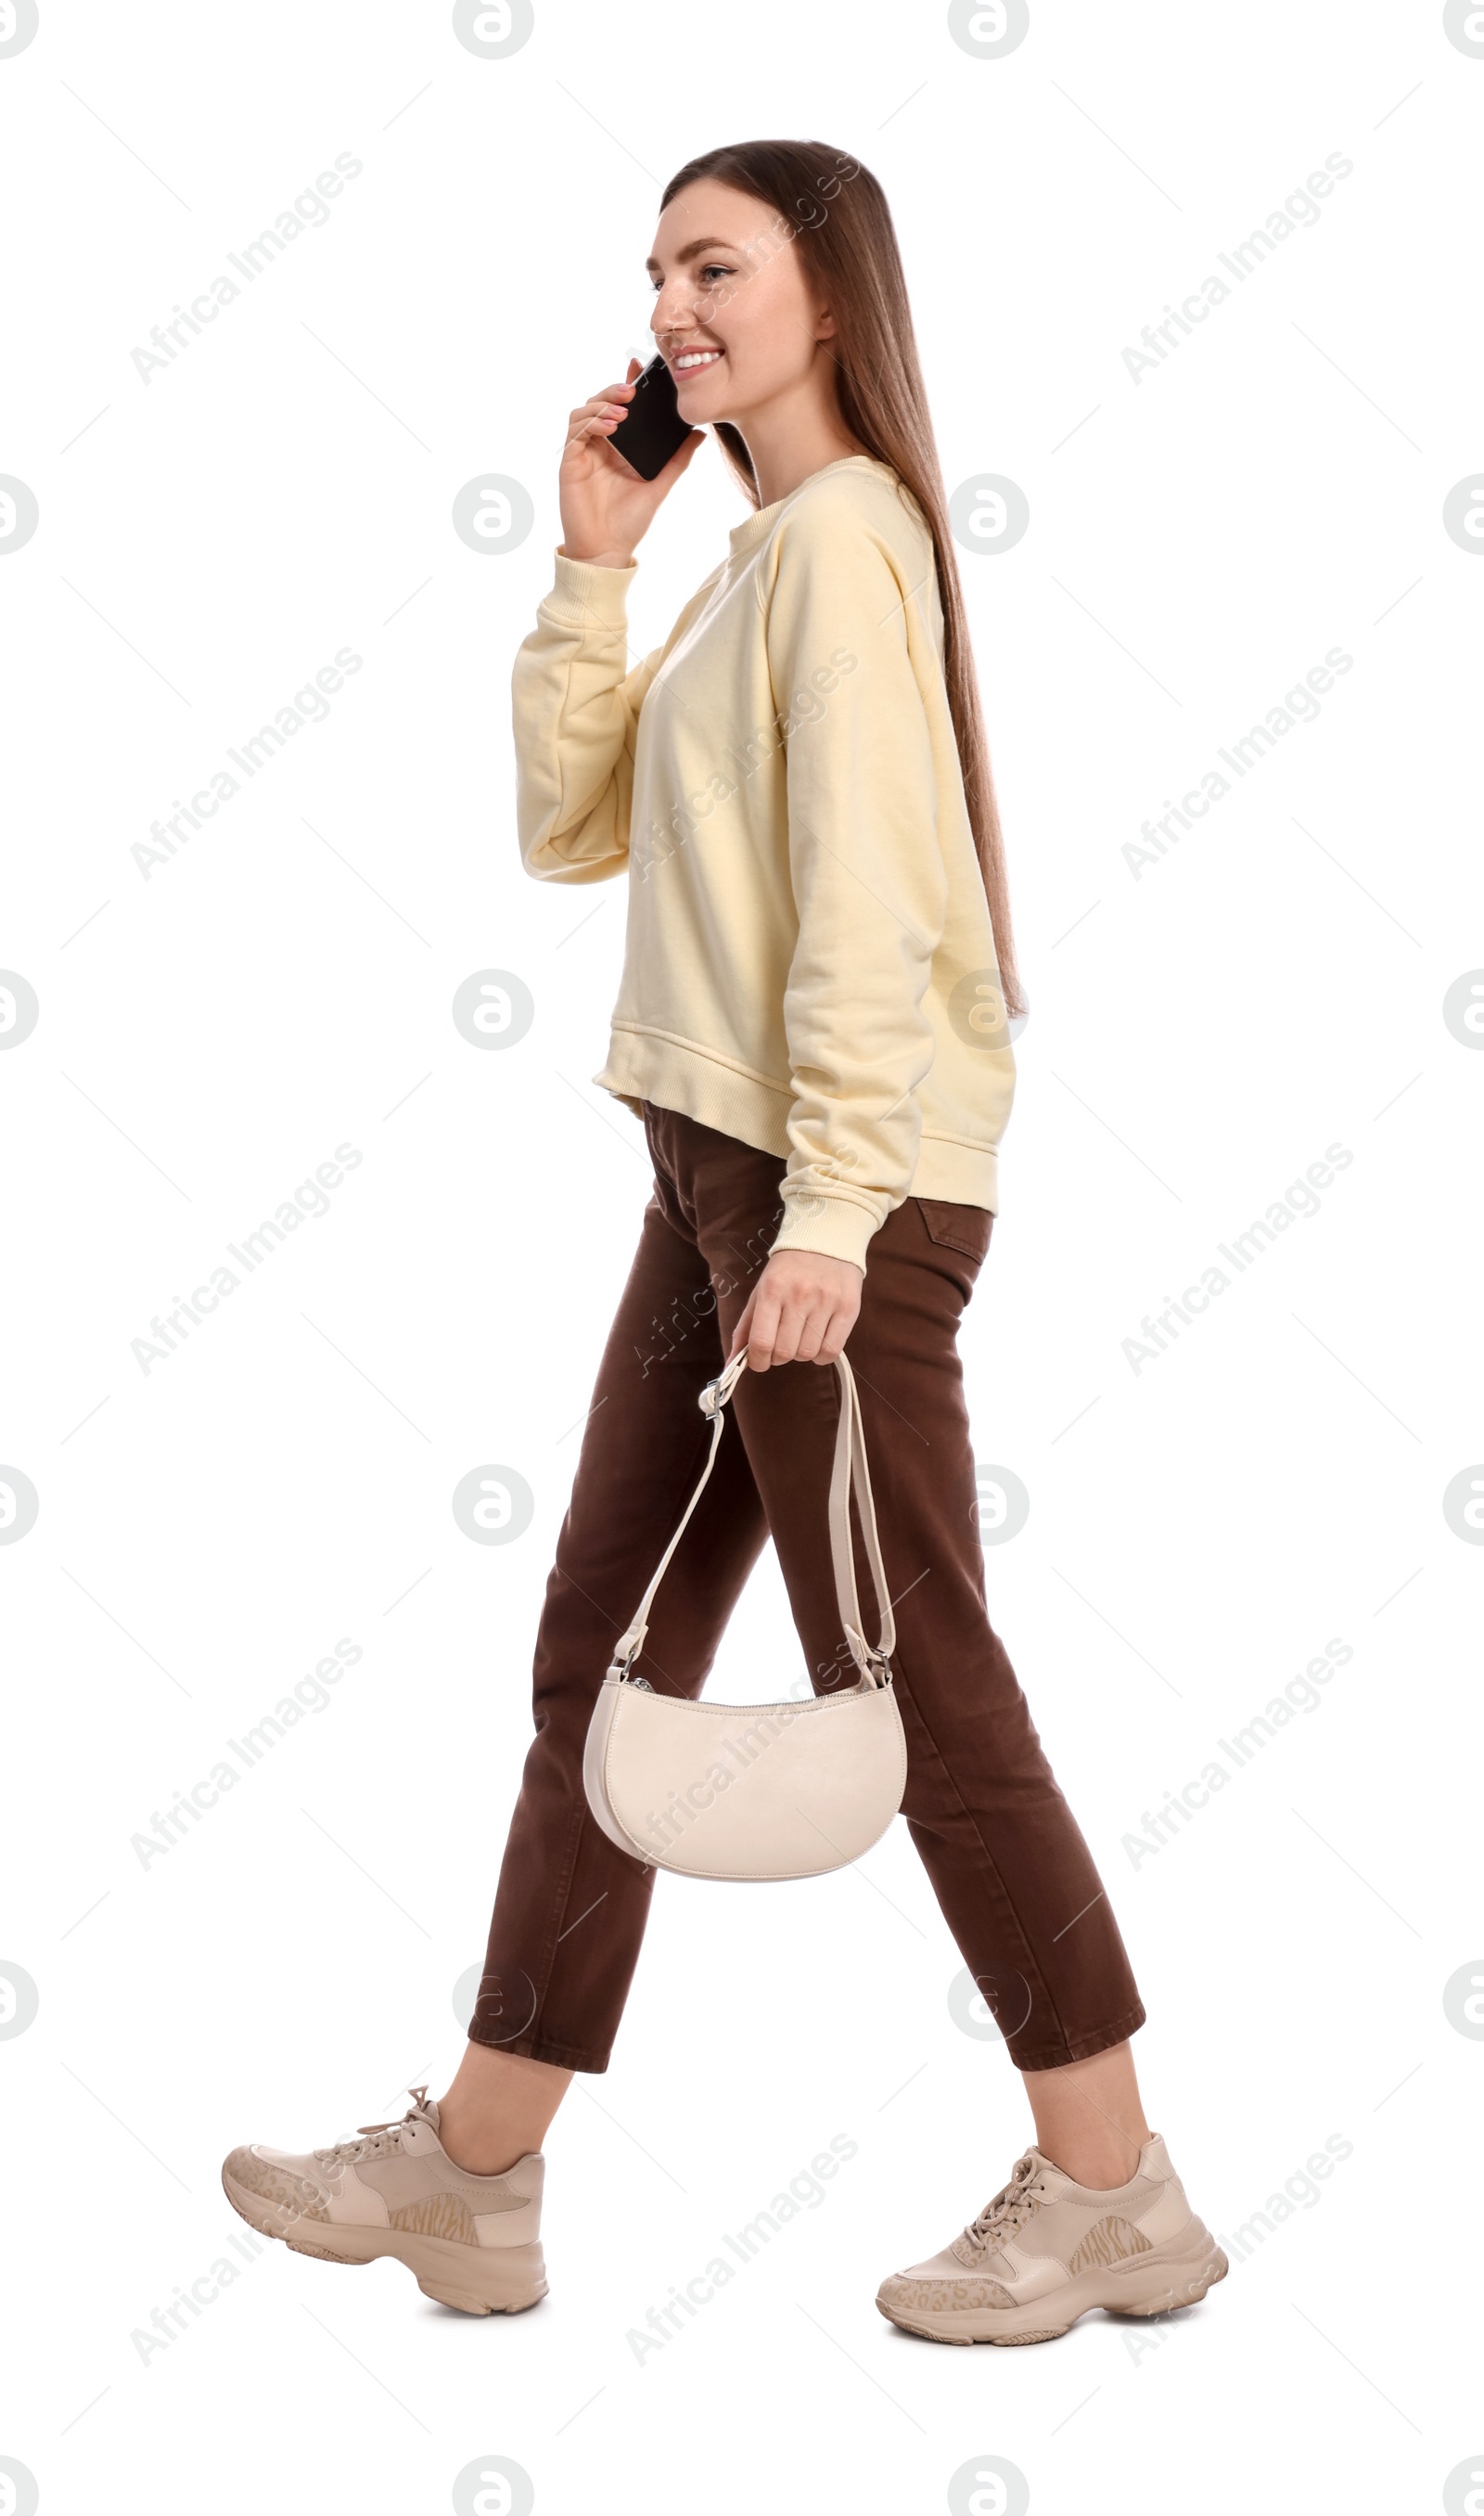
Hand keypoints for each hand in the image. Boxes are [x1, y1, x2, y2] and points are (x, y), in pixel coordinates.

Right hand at [559, 357, 703, 568]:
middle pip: (599, 402)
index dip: (626, 382)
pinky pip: (575, 432)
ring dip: (602, 405)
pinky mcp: (570, 463)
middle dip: (614, 390)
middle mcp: (599, 444)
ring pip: (583, 411)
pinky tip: (610, 427)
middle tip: (633, 390)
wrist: (609, 549)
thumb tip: (700, 434)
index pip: (619, 405)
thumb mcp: (661, 485)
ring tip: (623, 412)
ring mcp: (583, 452)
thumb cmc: (630, 521)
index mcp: (619, 445)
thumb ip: (678, 459)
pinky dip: (591, 423)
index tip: (640, 369)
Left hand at [728, 1250, 862, 1370]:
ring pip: (808, 1353)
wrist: (824, 1242)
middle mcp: (799, 1295)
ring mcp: (826, 1301)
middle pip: (785, 1352)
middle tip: (781, 1346)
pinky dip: (821, 1355)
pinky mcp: (848, 1307)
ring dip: (801, 1355)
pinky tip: (818, 1341)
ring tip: (801, 1338)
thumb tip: (731, 1364)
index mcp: (772, 1290)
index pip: (761, 1341)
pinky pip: (831, 1350)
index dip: (758, 1361)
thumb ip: (745, 1329)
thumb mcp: (761, 1292)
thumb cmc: (787, 1273)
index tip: (760, 1362)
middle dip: (779, 1357)